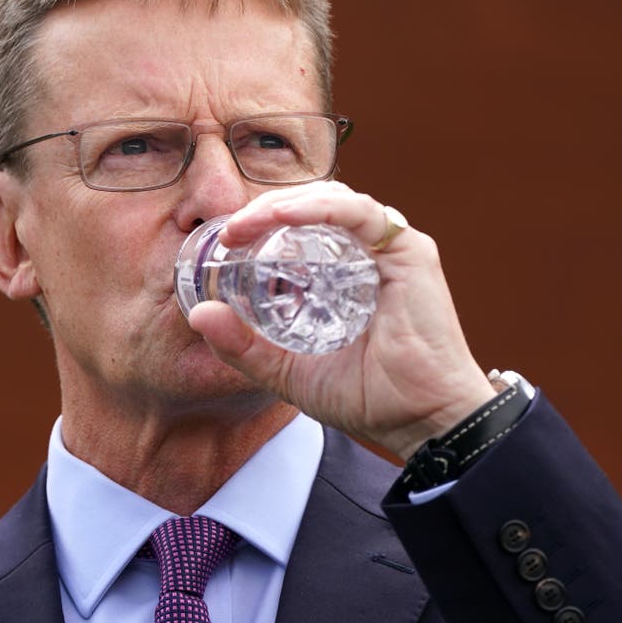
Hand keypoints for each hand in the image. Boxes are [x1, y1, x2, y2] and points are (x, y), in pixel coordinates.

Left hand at [187, 181, 497, 459]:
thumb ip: (246, 348)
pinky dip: (319, 209)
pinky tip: (283, 217)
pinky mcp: (409, 251)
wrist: (422, 422)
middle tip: (229, 232)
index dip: (260, 224)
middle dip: (265, 210)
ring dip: (283, 205)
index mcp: (346, 272)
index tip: (224, 241)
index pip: (300, 226)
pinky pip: (360, 213)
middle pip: (312, 206)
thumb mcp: (290, 372)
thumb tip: (199, 314)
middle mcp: (369, 252)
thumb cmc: (370, 398)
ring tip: (246, 224)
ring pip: (332, 200)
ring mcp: (391, 248)